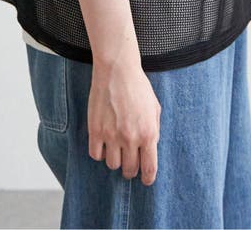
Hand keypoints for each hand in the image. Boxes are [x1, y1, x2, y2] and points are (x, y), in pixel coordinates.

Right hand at [87, 56, 161, 185]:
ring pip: (112, 165)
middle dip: (131, 169)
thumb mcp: (155, 108)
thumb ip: (154, 131)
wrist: (117, 70)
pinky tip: (103, 143)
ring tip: (116, 148)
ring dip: (115, 159)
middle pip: (129, 170)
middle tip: (129, 163)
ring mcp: (111, 135)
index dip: (148, 179)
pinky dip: (99, 152)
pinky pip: (95, 154)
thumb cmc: (138, 87)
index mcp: (148, 133)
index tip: (146, 180)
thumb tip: (150, 149)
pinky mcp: (95, 130)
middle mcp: (130, 138)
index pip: (149, 169)